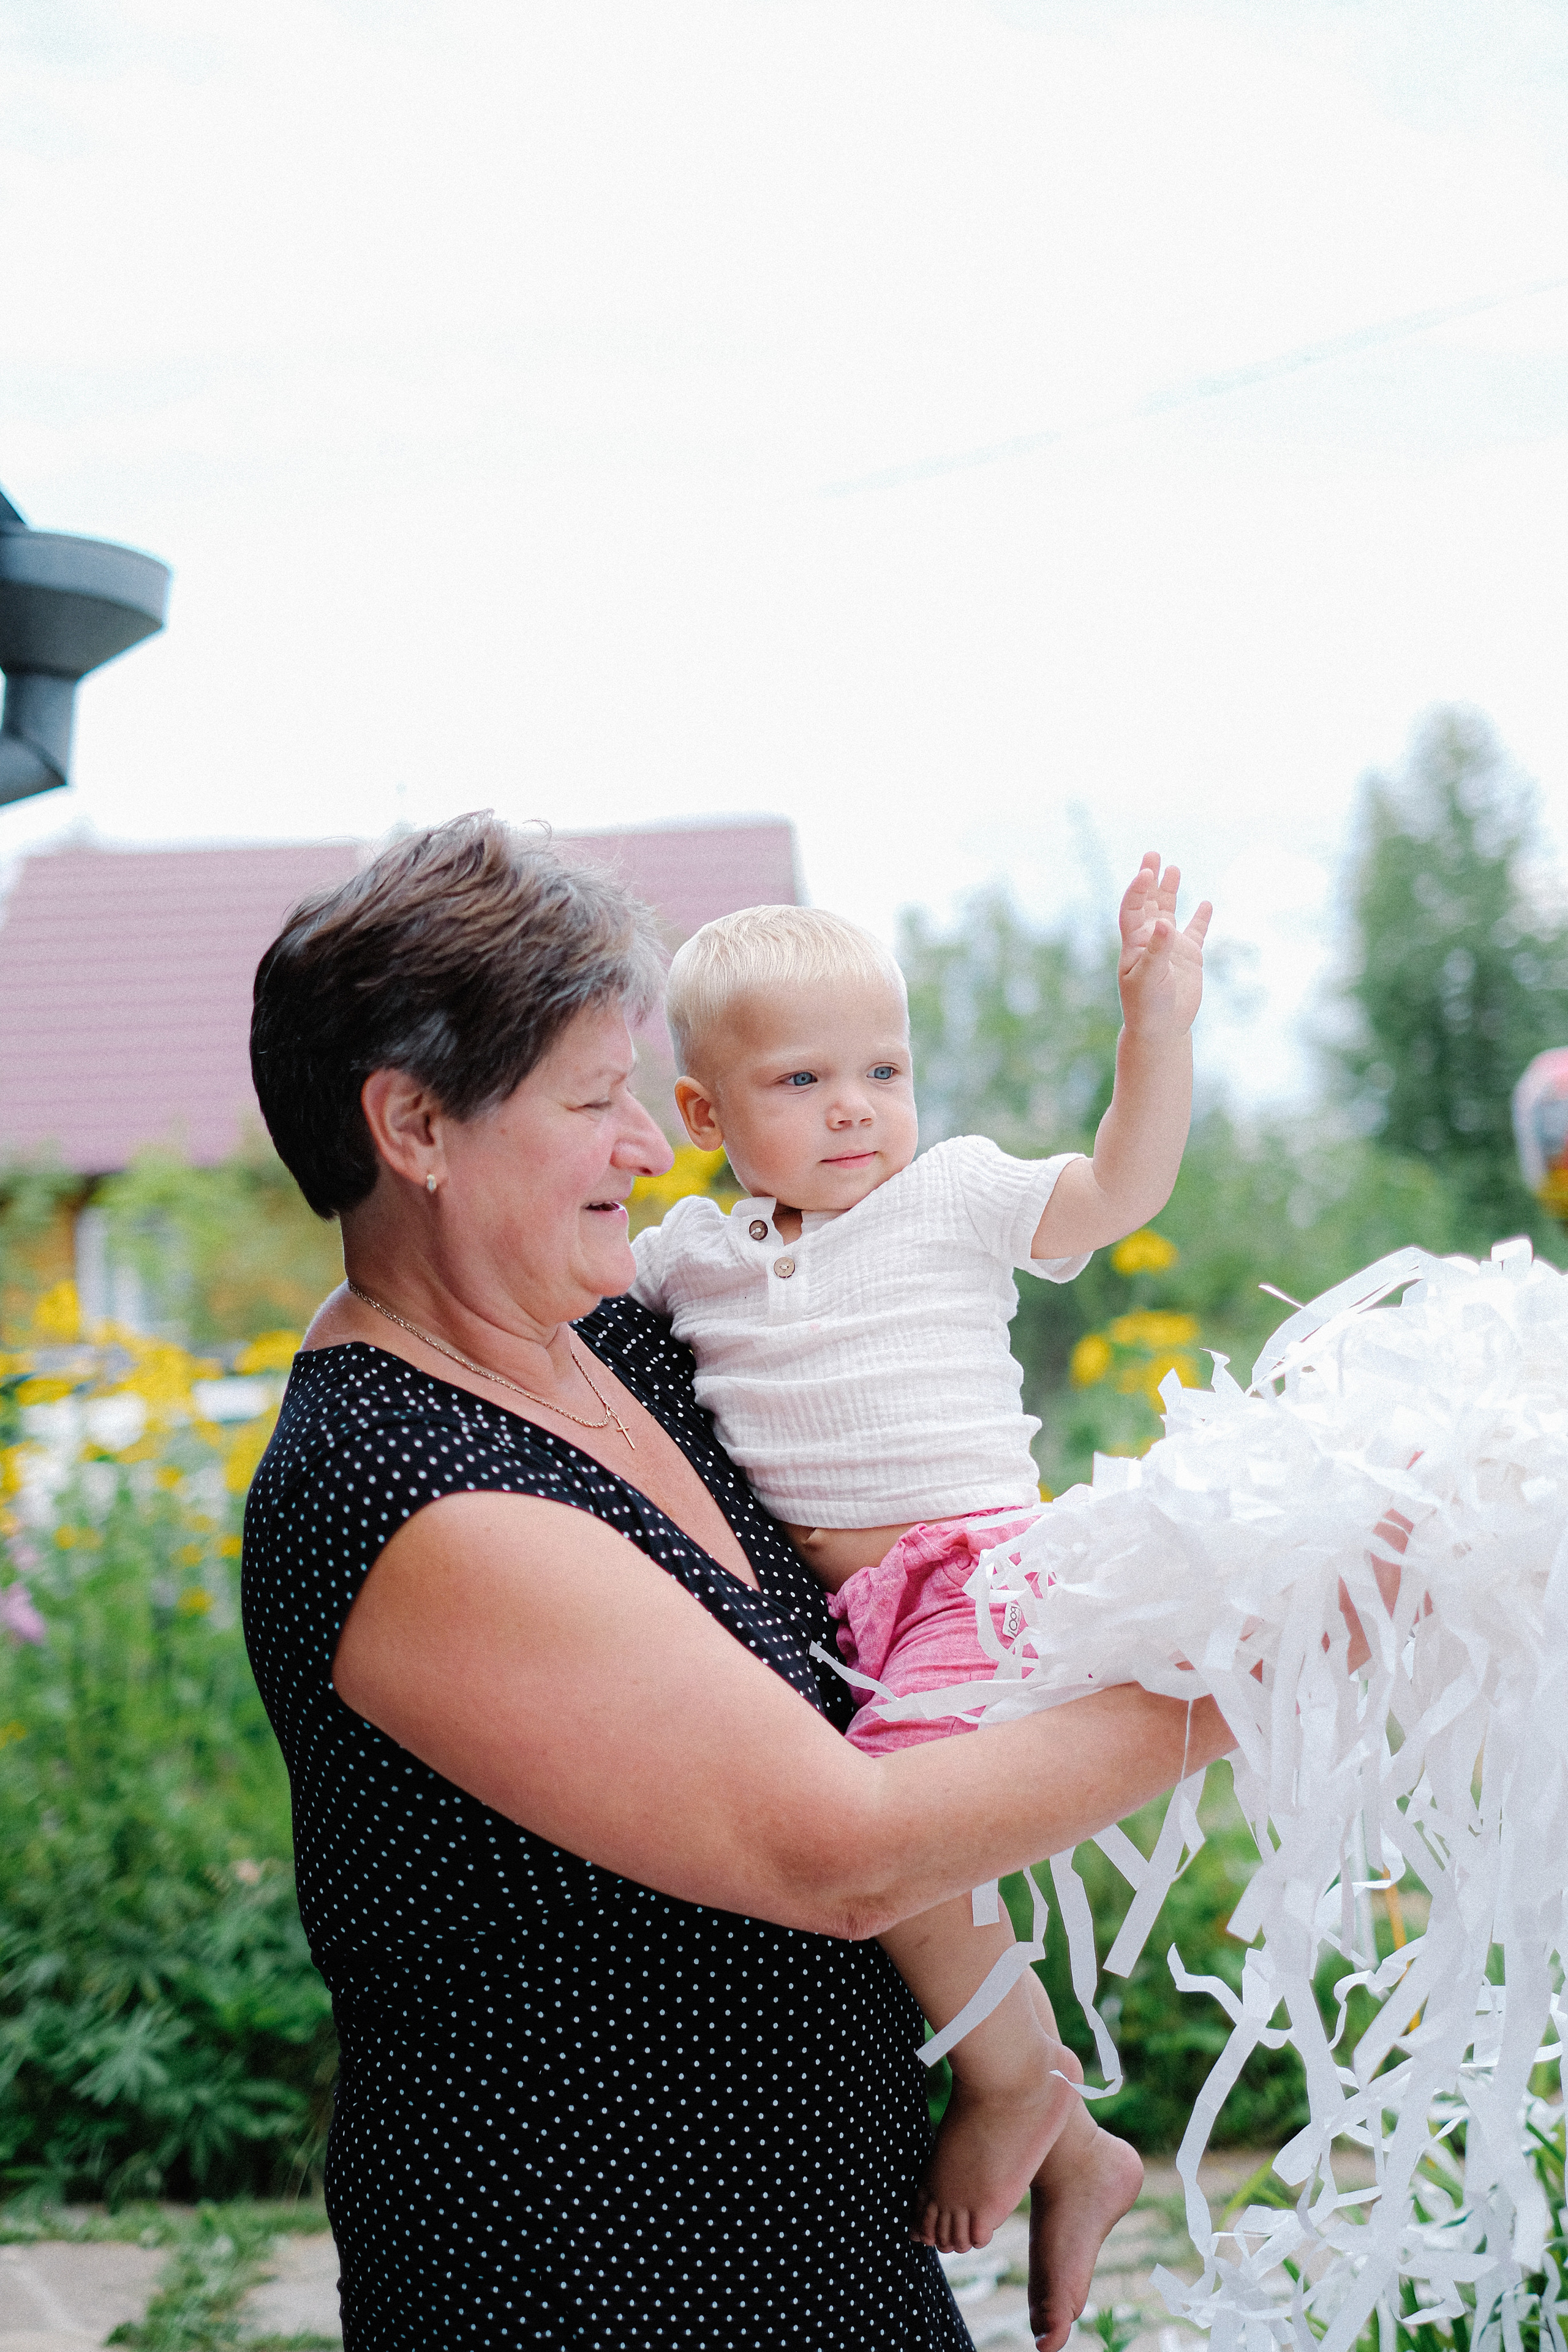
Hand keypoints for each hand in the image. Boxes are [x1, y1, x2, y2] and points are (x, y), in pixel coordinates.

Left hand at [1116, 853, 1211, 1040]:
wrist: (1161, 1029)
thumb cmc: (1147, 1007)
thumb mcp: (1148, 979)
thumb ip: (1156, 951)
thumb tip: (1163, 924)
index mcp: (1134, 944)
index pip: (1133, 909)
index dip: (1138, 890)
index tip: (1145, 872)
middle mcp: (1150, 940)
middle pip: (1148, 903)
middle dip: (1150, 879)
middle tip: (1153, 854)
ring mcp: (1170, 947)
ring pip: (1169, 912)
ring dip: (1171, 891)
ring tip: (1173, 868)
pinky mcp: (1189, 957)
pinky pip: (1196, 932)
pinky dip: (1201, 918)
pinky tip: (1206, 903)